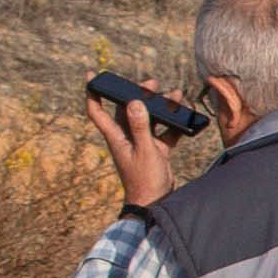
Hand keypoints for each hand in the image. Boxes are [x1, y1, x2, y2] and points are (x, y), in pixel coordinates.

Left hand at [81, 85, 182, 210]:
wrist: (154, 202)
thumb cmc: (144, 180)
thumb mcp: (145, 151)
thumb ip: (140, 127)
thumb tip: (133, 102)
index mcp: (116, 137)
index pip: (98, 111)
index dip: (93, 93)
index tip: (92, 76)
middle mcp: (126, 137)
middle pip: (126, 109)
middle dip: (137, 94)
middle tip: (151, 83)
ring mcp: (140, 143)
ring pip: (148, 118)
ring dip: (160, 108)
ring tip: (174, 96)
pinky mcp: (154, 150)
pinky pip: (163, 132)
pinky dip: (173, 125)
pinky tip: (186, 119)